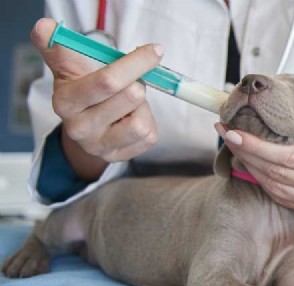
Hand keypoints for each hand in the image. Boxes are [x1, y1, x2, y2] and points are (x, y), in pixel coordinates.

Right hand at [31, 18, 162, 178]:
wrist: (83, 123)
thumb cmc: (82, 87)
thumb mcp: (69, 67)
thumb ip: (58, 47)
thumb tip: (44, 27)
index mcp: (66, 101)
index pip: (108, 80)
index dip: (136, 63)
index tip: (155, 51)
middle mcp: (79, 128)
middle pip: (131, 97)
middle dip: (137, 84)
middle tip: (129, 83)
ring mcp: (98, 146)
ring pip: (141, 122)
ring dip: (142, 108)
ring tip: (127, 105)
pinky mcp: (117, 156)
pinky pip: (149, 136)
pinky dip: (147, 123)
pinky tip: (130, 119)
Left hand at [215, 118, 293, 212]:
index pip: (291, 157)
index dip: (259, 146)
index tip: (235, 131)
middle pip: (277, 172)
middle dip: (247, 152)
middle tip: (224, 131)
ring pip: (275, 186)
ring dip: (249, 165)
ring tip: (232, 143)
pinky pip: (280, 195)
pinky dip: (260, 179)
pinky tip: (248, 162)